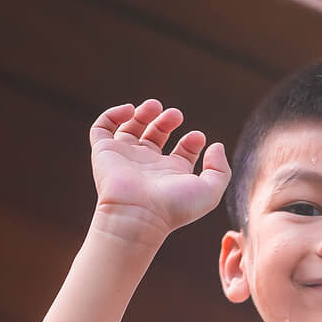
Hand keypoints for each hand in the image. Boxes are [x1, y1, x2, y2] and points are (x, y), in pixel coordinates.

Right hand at [89, 100, 230, 244]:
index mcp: (171, 175)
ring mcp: (126, 157)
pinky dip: (113, 114)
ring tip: (155, 106)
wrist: (138, 215)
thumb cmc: (174, 207)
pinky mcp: (104, 151)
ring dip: (143, 113)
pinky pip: (102, 128)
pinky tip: (130, 110)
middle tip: (176, 115)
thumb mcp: (210, 191)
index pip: (182, 152)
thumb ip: (220, 169)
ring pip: (131, 128)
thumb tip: (215, 145)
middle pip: (156, 136)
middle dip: (167, 121)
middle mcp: (148, 165)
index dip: (192, 141)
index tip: (198, 137)